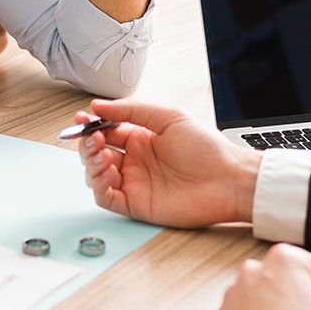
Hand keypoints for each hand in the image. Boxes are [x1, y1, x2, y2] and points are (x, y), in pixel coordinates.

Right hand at [77, 99, 260, 228]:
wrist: (229, 179)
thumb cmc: (207, 149)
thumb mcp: (168, 116)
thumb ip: (131, 110)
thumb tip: (98, 106)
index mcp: (141, 138)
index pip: (106, 131)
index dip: (91, 126)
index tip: (82, 119)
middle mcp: (135, 160)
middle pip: (96, 153)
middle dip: (87, 144)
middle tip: (92, 138)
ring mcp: (135, 182)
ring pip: (96, 175)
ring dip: (91, 163)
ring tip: (102, 155)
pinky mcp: (136, 204)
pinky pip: (106, 198)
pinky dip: (99, 186)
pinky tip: (109, 173)